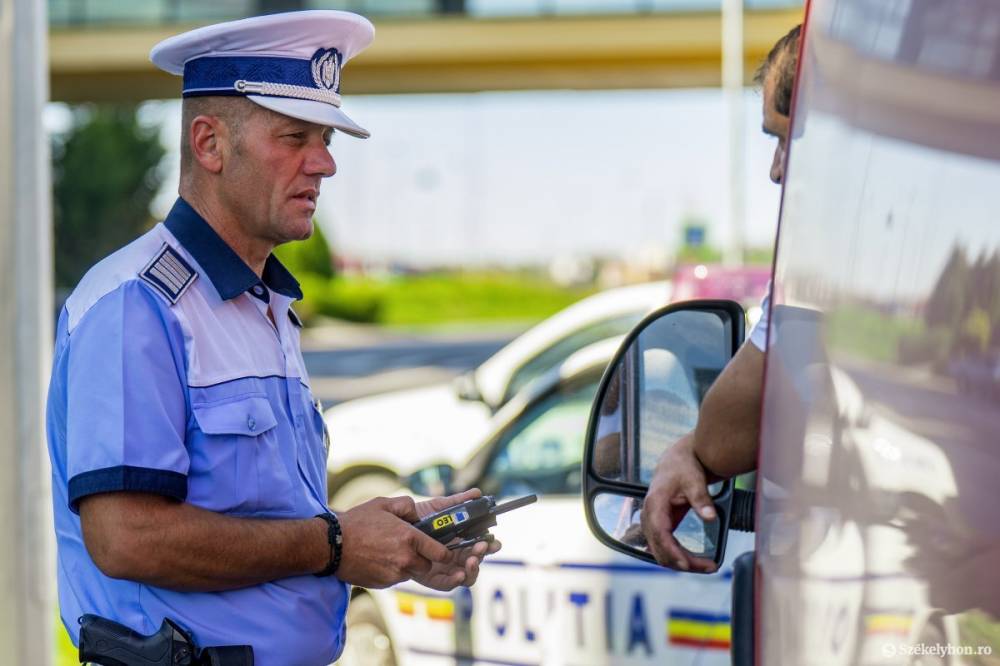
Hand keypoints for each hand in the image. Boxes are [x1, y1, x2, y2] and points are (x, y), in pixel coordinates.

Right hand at [336, 496, 451, 588]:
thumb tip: (418, 514)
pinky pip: (396, 578)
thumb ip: (407, 505)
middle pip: (428, 566)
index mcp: (409, 538)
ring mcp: (394, 574)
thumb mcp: (383, 504)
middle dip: (424, 559)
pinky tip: (379, 559)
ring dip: (407, 565)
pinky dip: (392, 571)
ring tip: (389, 551)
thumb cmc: (357, 522)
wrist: (331, 546)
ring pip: (411, 573)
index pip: (441, 553)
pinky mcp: (384, 584)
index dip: (445, 553)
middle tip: (411, 548)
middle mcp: (405, 559)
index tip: (444, 551)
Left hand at [412, 489, 502, 590]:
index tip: (494, 540)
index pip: (481, 544)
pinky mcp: (434, 579)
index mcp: (463, 541)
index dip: (491, 544)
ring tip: (472, 559)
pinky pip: (448, 584)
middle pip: (477, 558)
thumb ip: (458, 501)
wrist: (396, 529)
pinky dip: (456, 580)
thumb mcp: (439, 507)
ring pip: (468, 574)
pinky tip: (460, 574)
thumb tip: (477, 493)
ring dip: (473, 568)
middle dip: (483, 553)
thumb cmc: (420, 519)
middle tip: (483, 546)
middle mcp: (458, 556)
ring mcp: (447, 569)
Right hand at [641, 433, 719, 572]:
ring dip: (682, 563)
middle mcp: (649, 516)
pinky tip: (695, 561)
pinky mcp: (659, 526)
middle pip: (660, 548)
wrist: (677, 460)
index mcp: (654, 504)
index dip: (672, 551)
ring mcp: (652, 523)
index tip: (687, 564)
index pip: (659, 533)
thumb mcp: (694, 480)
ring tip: (707, 566)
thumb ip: (701, 499)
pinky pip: (666, 547)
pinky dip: (679, 556)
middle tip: (710, 567)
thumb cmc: (684, 467)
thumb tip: (710, 517)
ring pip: (662, 552)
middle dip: (683, 562)